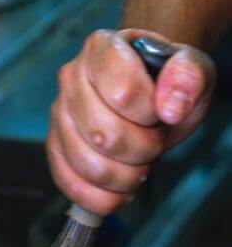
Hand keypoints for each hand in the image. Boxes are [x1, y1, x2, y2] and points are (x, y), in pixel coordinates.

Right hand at [47, 28, 215, 215]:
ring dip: (126, 178)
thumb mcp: (192, 69)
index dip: (150, 114)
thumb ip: (190, 77)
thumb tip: (169, 108)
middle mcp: (71, 77)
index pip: (122, 93)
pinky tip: (121, 192)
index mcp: (102, 48)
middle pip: (105, 136)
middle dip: (142, 150)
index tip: (160, 111)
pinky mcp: (54, 147)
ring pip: (89, 166)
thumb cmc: (165, 81)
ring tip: (139, 166)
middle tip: (153, 143)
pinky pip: (70, 185)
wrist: (147, 92)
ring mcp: (58, 114)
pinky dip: (102, 198)